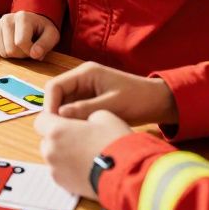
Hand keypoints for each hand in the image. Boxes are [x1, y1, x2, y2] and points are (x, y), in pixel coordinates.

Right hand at [0, 11, 59, 59]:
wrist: (31, 21)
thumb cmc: (42, 29)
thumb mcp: (52, 35)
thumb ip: (46, 44)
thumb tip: (35, 54)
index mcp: (23, 17)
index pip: (21, 43)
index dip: (30, 52)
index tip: (36, 49)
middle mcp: (7, 18)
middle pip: (10, 50)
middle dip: (21, 54)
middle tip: (28, 47)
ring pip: (2, 52)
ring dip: (13, 54)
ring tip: (20, 45)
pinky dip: (5, 51)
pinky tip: (12, 44)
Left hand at [35, 109, 132, 199]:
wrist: (127, 174)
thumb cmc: (115, 143)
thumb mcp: (104, 115)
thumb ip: (85, 114)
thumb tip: (83, 121)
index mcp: (56, 131)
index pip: (41, 120)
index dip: (52, 118)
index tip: (65, 120)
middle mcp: (50, 151)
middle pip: (46, 140)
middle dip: (58, 137)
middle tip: (79, 137)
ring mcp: (56, 171)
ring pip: (53, 157)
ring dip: (63, 153)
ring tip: (86, 154)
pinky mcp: (64, 186)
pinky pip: (61, 172)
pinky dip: (69, 168)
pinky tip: (87, 167)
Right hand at [45, 61, 177, 124]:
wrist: (159, 102)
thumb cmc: (138, 99)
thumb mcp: (112, 104)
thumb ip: (85, 108)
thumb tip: (60, 115)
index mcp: (85, 73)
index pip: (55, 86)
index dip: (49, 104)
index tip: (52, 125)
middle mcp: (81, 79)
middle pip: (57, 96)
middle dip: (56, 114)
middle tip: (59, 134)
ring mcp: (85, 90)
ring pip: (64, 105)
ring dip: (65, 119)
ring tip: (70, 136)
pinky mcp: (90, 101)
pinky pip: (74, 111)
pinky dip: (74, 122)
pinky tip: (79, 134)